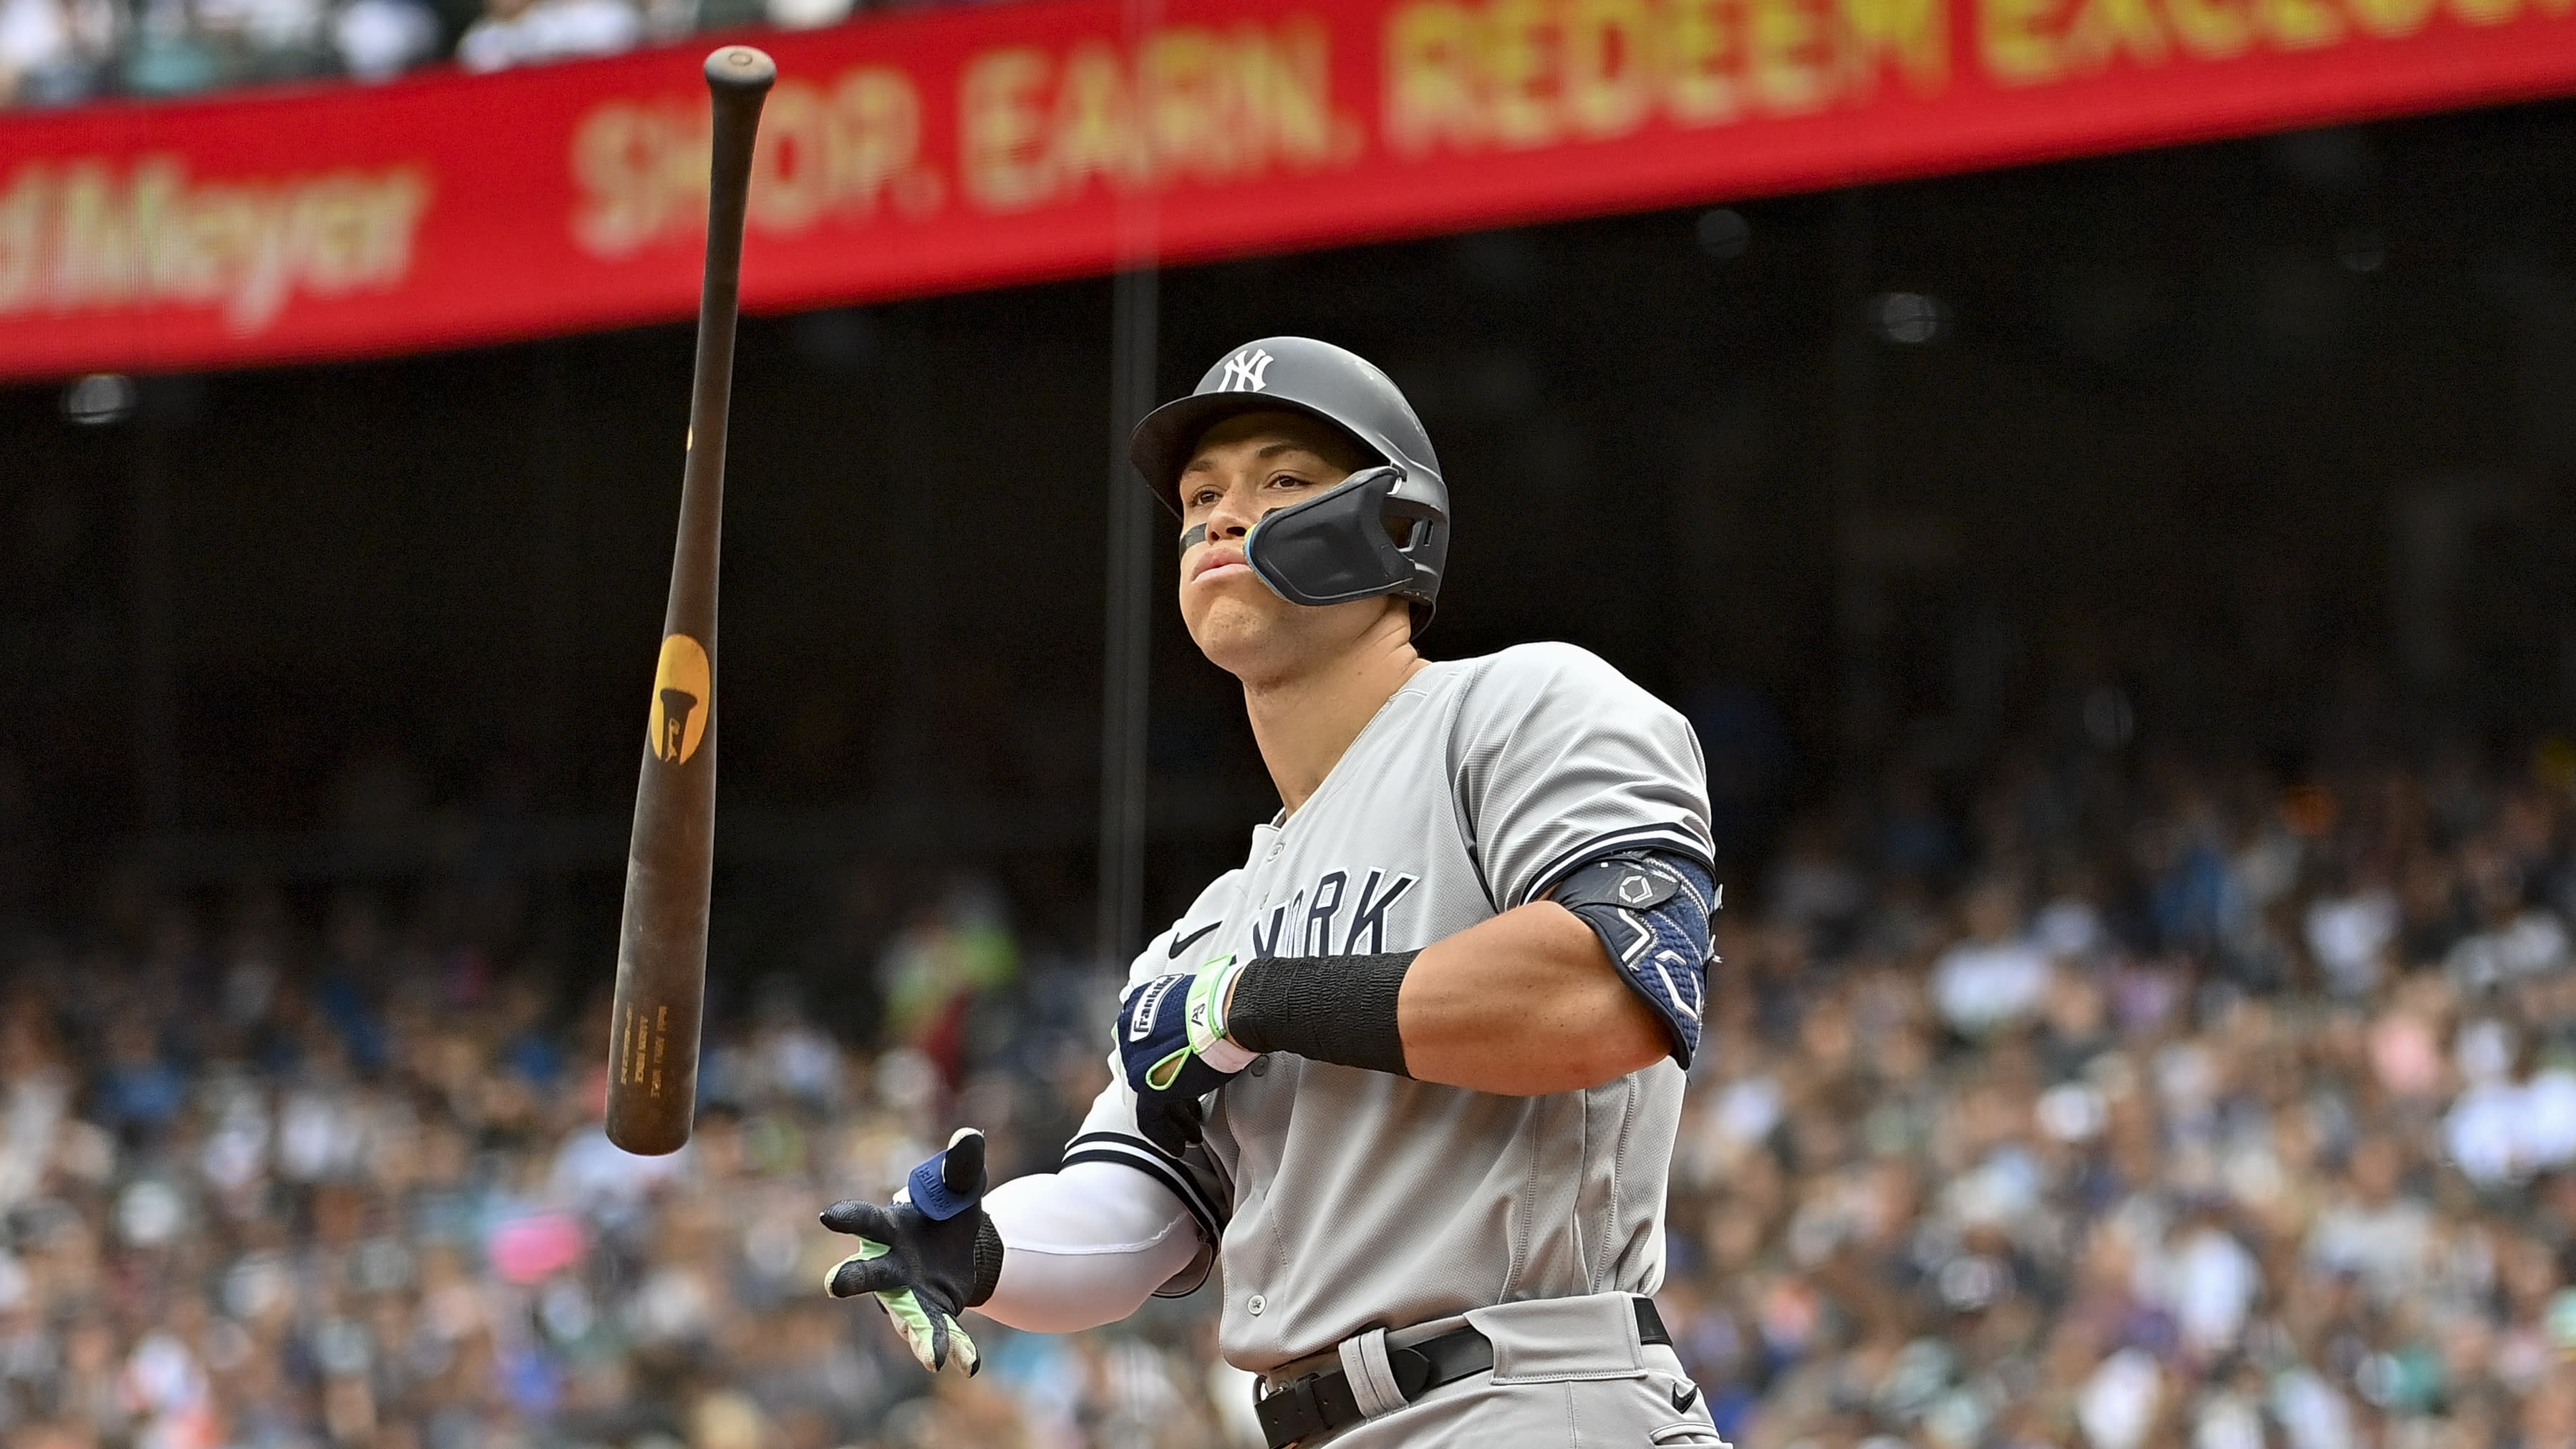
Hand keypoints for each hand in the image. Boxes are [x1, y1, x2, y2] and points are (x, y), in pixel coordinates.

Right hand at [821, 1127, 1002, 1373]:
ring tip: (930, 1356)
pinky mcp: (931, 1316)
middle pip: (866, 1273)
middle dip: (850, 1277)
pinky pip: (939, 1334)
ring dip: (916, 1334)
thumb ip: (962, 1165)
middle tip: (833, 1283)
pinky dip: (952, 1349)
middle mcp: (888, 1266)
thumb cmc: (946, 1212)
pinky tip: (966, 1364)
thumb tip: (970, 1136)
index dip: (846, 1216)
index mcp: (889, 1229)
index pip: (863, 1220)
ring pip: (905, 1316)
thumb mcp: (960, 1187)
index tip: (828, 1215)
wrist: (962, 1248)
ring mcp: (907, 1296)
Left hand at [1116, 952, 1254, 1156]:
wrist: (1230, 1012)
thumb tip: (1192, 1039)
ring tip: (1188, 1134)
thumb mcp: (1195, 1006)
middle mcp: (1129, 1032)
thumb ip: (1183, 1023)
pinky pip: (1149, 1119)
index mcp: (1140, 1006)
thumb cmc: (1225, 1005)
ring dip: (1170, 1121)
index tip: (1180, 1087)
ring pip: (1146, 1100)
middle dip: (1169, 1101)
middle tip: (1186, 1116)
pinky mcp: (1145, 1086)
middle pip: (1145, 1075)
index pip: (1147, 1050)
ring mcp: (1134, 1060)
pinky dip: (1165, 1135)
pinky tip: (1179, 1145)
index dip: (1166, 1071)